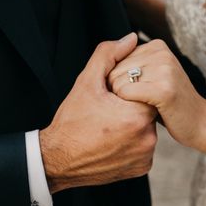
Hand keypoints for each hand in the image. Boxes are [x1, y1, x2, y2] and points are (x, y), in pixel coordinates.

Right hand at [40, 33, 157, 193]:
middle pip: (147, 111)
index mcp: (137, 115)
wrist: (58, 160)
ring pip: (146, 130)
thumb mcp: (87, 82)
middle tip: (108, 114)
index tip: (111, 98)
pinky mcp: (141, 168)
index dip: (127, 91)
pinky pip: (143, 149)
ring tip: (108, 129)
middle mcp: (147, 138)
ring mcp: (145, 156)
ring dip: (132, 126)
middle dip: (130, 108)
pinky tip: (112, 143)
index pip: (146, 91)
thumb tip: (132, 38)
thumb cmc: (71, 121)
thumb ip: (109, 56)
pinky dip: (132, 144)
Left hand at [108, 40, 205, 148]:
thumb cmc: (170, 105)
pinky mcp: (164, 89)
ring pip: (116, 83)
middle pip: (113, 71)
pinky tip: (145, 112)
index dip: (117, 83)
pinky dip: (127, 108)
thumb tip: (108, 54)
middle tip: (140, 104)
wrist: (201, 124)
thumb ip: (131, 65)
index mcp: (156, 46)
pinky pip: (125, 93)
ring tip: (144, 108)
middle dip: (118, 93)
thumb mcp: (151, 78)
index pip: (114, 60)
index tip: (137, 94)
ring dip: (123, 103)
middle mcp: (160, 52)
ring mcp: (163, 69)